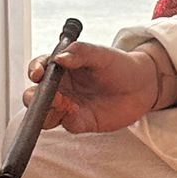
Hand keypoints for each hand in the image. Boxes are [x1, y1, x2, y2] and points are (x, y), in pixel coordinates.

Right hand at [24, 41, 160, 133]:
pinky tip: (75, 113)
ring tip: (62, 103)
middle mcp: (61, 88)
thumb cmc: (119, 65)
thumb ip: (81, 53)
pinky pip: (67, 124)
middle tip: (46, 94)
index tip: (38, 73)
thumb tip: (59, 58)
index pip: (39, 69)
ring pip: (45, 114)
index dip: (34, 70)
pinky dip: (67, 120)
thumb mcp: (101, 54)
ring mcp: (68, 107)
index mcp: (61, 68)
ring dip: (46, 111)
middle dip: (33, 97)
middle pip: (34, 96)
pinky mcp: (81, 122)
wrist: (142, 85)